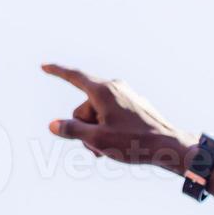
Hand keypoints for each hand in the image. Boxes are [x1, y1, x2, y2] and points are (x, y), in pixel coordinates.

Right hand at [42, 64, 198, 174]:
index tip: (44, 66)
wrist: (169, 146)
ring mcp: (126, 96)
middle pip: (84, 107)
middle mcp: (115, 88)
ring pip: (97, 114)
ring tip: (109, 148)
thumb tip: (54, 125)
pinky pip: (111, 116)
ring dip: (96, 132)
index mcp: (103, 91)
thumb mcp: (97, 139)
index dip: (57, 72)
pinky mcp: (134, 106)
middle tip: (98, 145)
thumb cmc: (133, 143)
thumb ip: (72, 130)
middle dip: (84, 127)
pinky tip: (120, 144)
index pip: (74, 77)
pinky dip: (108, 130)